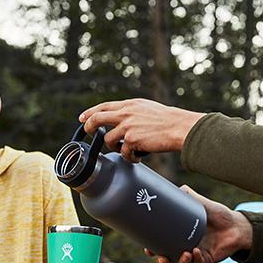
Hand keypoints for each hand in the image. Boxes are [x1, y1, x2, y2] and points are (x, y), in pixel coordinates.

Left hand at [79, 98, 204, 160]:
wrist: (180, 127)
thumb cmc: (169, 121)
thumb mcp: (148, 109)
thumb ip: (133, 112)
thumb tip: (123, 121)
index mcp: (130, 105)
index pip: (104, 106)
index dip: (91, 112)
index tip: (83, 118)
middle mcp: (126, 113)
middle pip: (97, 119)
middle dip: (89, 127)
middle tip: (90, 133)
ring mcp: (127, 126)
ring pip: (108, 140)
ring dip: (116, 148)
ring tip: (129, 150)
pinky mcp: (131, 140)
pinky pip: (123, 153)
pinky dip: (130, 157)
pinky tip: (139, 156)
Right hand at [146, 185, 252, 262]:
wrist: (236, 225)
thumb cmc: (218, 215)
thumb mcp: (202, 204)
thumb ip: (190, 196)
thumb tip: (177, 187)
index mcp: (181, 234)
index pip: (163, 243)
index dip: (153, 247)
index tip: (147, 247)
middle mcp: (186, 245)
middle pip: (169, 257)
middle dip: (162, 260)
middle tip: (160, 256)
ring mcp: (196, 254)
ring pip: (182, 262)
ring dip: (179, 261)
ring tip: (182, 254)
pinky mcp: (207, 259)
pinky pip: (198, 261)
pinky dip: (195, 258)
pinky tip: (194, 251)